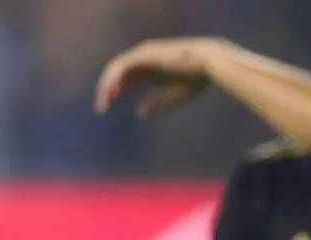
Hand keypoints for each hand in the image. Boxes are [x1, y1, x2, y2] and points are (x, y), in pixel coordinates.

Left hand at [96, 37, 227, 118]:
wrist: (208, 62)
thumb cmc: (196, 78)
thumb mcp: (174, 96)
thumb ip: (158, 104)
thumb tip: (139, 114)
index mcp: (149, 70)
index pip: (123, 80)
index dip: (113, 93)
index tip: (106, 108)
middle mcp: (143, 60)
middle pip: (116, 74)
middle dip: (106, 91)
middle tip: (102, 109)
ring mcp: (143, 55)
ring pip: (116, 68)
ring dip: (107, 85)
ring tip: (105, 102)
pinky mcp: (145, 53)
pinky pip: (124, 65)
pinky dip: (116, 78)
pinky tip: (113, 91)